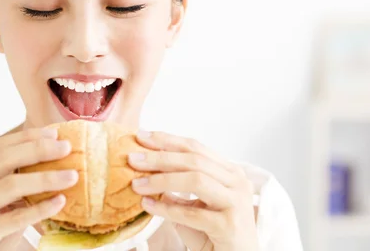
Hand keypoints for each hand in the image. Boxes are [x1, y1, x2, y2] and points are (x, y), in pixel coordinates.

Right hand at [0, 127, 78, 250]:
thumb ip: (13, 186)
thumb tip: (54, 165)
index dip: (27, 137)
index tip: (53, 133)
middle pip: (4, 159)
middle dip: (38, 149)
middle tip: (66, 147)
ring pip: (11, 185)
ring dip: (45, 178)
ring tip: (71, 176)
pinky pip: (15, 217)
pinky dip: (41, 208)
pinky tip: (60, 202)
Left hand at [128, 131, 258, 250]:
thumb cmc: (214, 232)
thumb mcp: (195, 204)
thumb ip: (177, 187)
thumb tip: (145, 170)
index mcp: (229, 171)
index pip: (195, 147)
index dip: (167, 140)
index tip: (141, 136)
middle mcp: (236, 182)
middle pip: (194, 160)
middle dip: (160, 157)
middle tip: (133, 158)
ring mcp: (236, 202)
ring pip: (196, 180)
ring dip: (162, 180)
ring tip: (137, 184)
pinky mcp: (230, 225)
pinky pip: (192, 213)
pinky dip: (166, 209)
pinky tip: (148, 205)